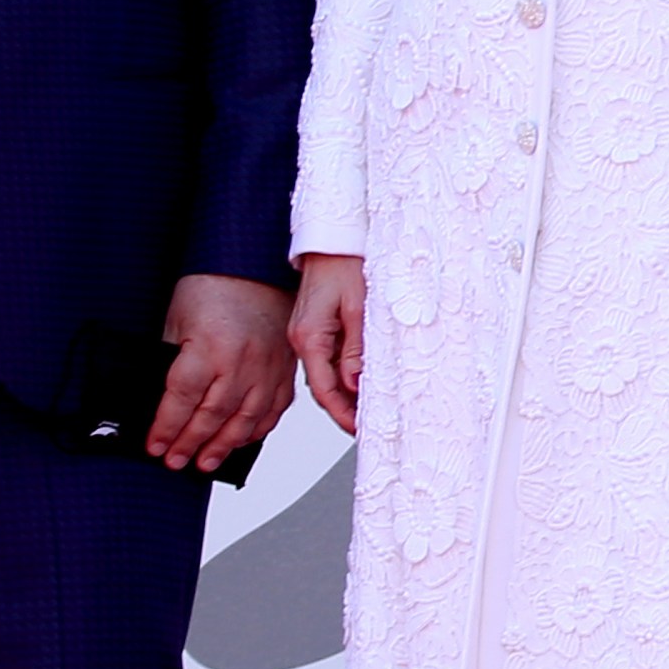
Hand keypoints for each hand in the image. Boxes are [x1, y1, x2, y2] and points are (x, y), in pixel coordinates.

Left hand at [149, 274, 299, 472]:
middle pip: (212, 416)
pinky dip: (256, 430)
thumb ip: (170, 360)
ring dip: (223, 446)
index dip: (166, 428)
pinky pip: (273, 410)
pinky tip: (240, 441)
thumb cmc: (213, 287)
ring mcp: (267, 367)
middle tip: (175, 461)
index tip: (154, 446)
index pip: (183, 400)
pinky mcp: (284, 369)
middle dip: (189, 443)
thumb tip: (159, 401)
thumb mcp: (177, 319)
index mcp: (210, 346)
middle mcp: (242, 361)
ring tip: (205, 462)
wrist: (253, 264)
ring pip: (245, 420)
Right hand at [287, 253, 365, 433]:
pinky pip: (325, 360)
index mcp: (309, 337)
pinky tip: (357, 382)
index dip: (342, 414)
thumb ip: (356, 348)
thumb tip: (355, 384)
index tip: (358, 429)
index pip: (324, 389)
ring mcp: (306, 334)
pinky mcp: (313, 327)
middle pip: (322, 387)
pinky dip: (341, 375)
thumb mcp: (359, 307)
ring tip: (366, 410)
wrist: (331, 238)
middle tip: (366, 426)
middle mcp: (302, 339)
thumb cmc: (345, 263)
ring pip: (324, 375)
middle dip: (343, 410)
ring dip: (343, 394)